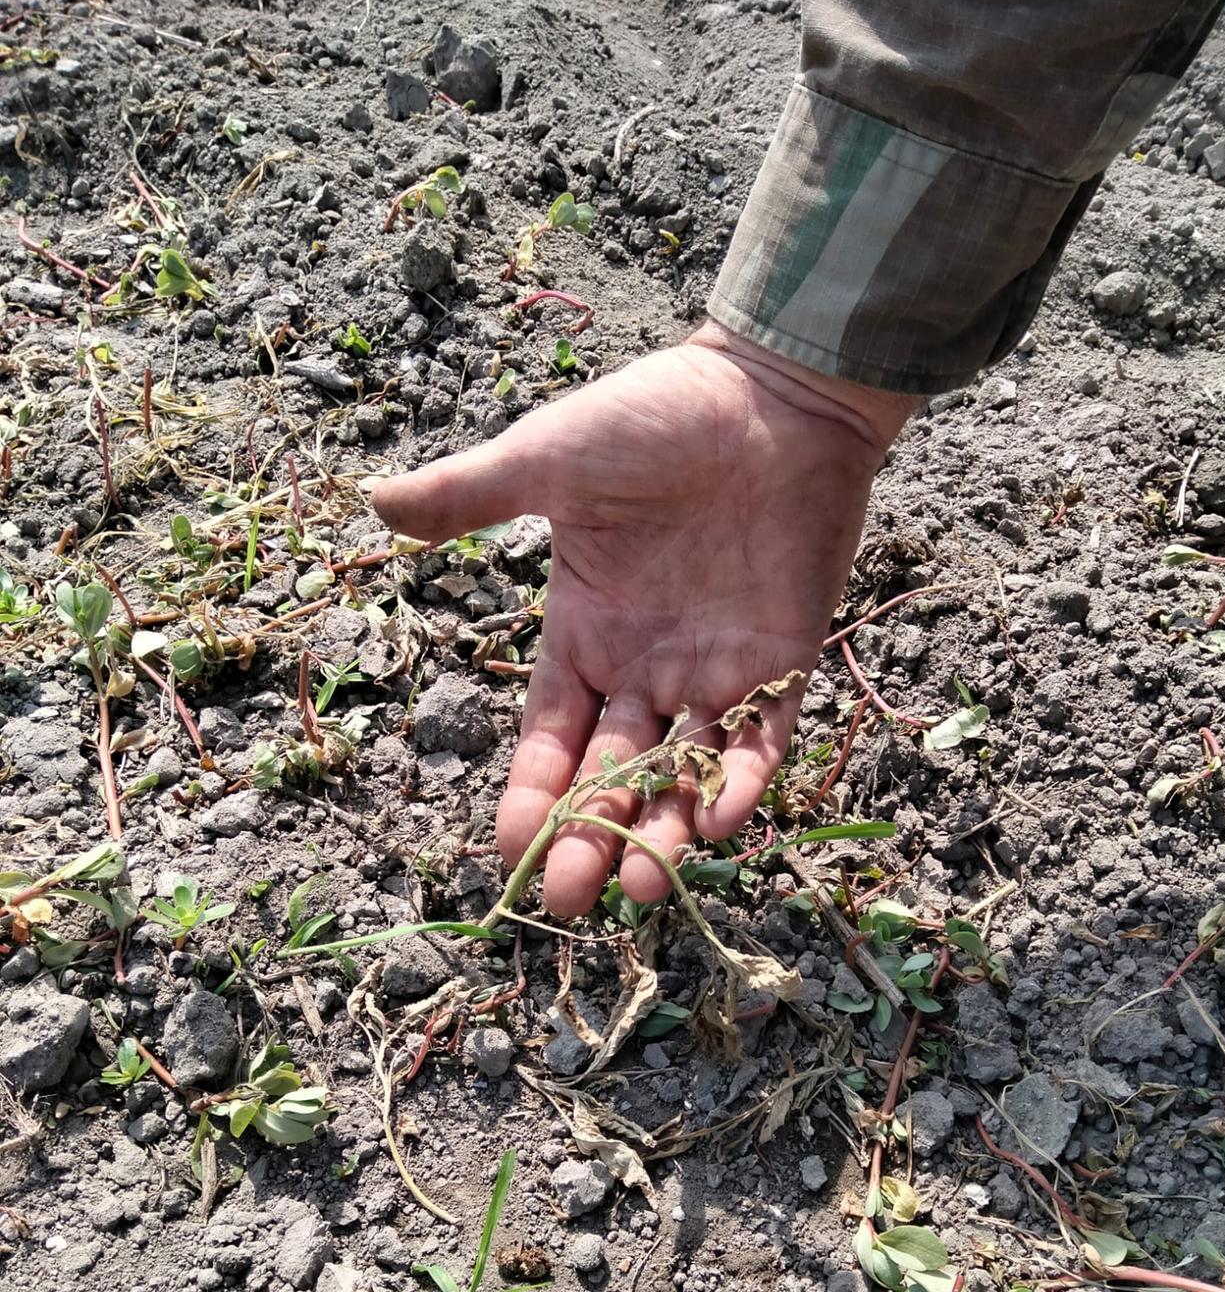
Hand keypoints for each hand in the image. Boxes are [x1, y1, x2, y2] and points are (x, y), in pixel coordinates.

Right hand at [372, 322, 917, 916]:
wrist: (771, 393)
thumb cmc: (656, 421)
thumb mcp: (550, 461)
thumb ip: (473, 495)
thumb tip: (374, 502)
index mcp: (583, 634)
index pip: (548, 738)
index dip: (531, 794)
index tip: (509, 851)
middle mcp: (644, 669)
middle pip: (610, 776)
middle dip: (589, 838)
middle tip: (569, 898)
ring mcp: (713, 672)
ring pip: (682, 775)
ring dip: (663, 831)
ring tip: (645, 887)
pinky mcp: (783, 663)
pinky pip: (761, 740)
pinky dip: (741, 782)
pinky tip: (718, 819)